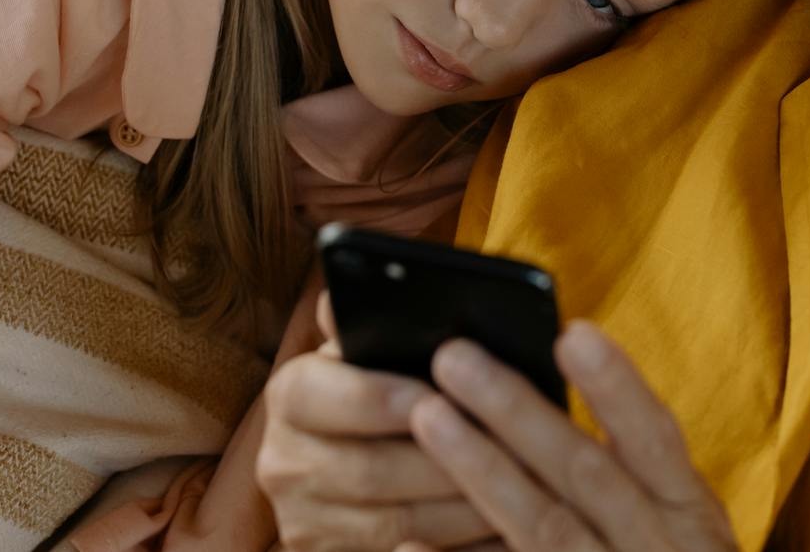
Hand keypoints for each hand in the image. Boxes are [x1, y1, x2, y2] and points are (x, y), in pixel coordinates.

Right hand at [256, 294, 502, 551]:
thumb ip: (370, 323)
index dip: (383, 398)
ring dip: (466, 509)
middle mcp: (283, 462)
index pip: (324, 394)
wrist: (340, 471)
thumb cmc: (379, 393)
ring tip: (526, 489)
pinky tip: (504, 530)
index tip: (442, 394)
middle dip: (447, 460)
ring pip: (396, 525)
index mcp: (291, 393)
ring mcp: (304, 522)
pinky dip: (459, 547)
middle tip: (511, 448)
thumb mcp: (369, 354)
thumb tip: (367, 284)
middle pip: (370, 470)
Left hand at [400, 321, 737, 551]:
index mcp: (686, 513)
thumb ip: (624, 465)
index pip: (654, 440)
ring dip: (482, 471)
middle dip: (517, 412)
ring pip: (542, 529)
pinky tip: (409, 546)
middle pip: (584, 475)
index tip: (572, 335)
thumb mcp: (670, 520)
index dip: (617, 388)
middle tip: (454, 357)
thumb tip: (560, 361)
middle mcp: (653, 550)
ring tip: (429, 416)